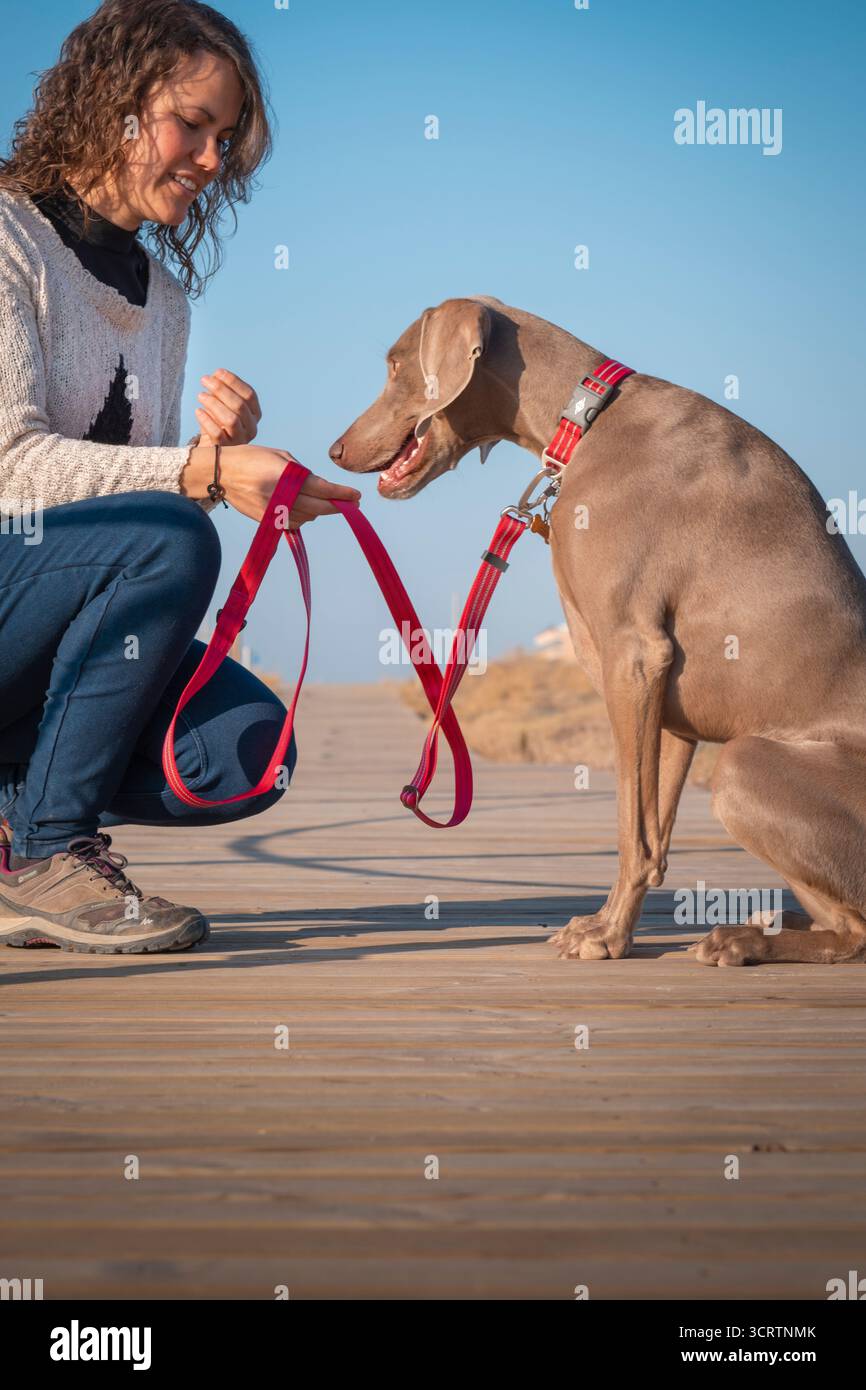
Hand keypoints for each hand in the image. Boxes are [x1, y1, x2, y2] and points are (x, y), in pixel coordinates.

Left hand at [195, 368, 260, 444]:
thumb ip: (222, 390)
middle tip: (204, 380)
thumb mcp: (222, 405)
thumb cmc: (218, 423)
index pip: (249, 394)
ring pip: (231, 420)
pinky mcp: (226, 449)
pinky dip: (207, 421)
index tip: (217, 372)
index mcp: (254, 414)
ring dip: (214, 404)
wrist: (212, 451)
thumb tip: (216, 375)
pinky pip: (218, 434)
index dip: (234, 381)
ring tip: (200, 395)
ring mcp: (240, 440)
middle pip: (239, 405)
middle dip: (221, 389)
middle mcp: (251, 427)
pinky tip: (198, 411)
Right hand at [217, 445, 361, 525]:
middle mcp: (281, 496)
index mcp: (286, 476)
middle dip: (338, 506)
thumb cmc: (254, 458)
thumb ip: (303, 473)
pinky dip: (304, 516)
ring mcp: (274, 512)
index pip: (322, 489)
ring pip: (309, 517)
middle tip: (353, 504)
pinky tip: (303, 507)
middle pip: (319, 508)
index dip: (343, 494)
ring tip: (323, 501)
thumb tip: (322, 488)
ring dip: (320, 510)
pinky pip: (295, 523)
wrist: (222, 474)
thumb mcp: (282, 457)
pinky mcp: (267, 521)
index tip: (357, 497)